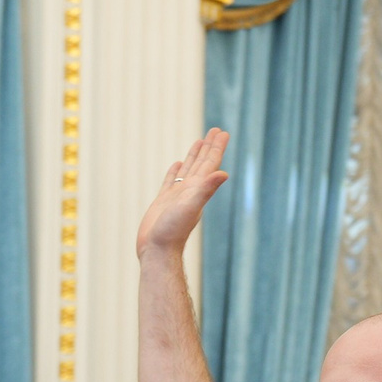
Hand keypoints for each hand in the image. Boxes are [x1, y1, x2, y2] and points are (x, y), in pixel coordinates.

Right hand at [138, 130, 230, 258]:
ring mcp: (177, 196)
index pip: (210, 163)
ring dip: (194, 155)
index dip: (216, 147)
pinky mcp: (163, 201)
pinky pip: (171, 180)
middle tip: (216, 130)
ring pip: (188, 170)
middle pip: (202, 163)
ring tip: (200, 141)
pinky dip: (175, 171)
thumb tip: (224, 173)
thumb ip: (206, 190)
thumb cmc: (172, 231)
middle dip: (209, 146)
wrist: (157, 251)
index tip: (223, 132)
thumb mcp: (190, 206)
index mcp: (198, 189)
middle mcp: (190, 191)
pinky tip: (177, 164)